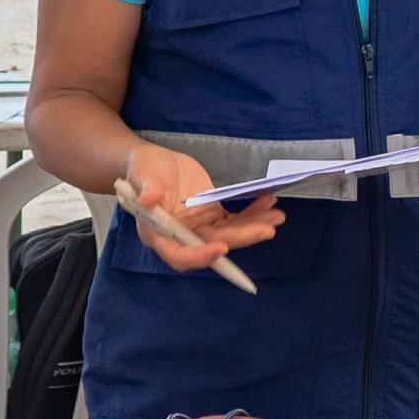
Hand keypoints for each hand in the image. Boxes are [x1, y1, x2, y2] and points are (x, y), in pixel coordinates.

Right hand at [117, 140, 283, 266]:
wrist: (156, 162)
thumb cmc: (143, 167)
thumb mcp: (142, 171)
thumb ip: (145, 185)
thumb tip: (148, 198)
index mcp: (158, 233)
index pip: (178, 254)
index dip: (199, 256)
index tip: (221, 248)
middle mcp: (181, 236)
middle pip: (211, 245)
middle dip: (240, 238)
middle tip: (266, 230)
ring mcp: (199, 228)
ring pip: (228, 234)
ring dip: (253, 228)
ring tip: (276, 217)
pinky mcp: (212, 217)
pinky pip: (235, 220)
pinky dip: (253, 213)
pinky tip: (269, 203)